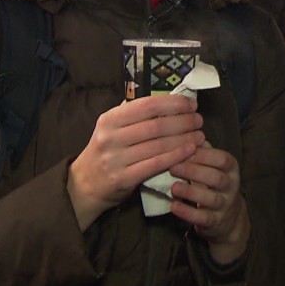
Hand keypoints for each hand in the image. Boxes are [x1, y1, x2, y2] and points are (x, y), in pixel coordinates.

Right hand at [68, 94, 204, 230]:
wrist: (84, 185)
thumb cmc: (106, 152)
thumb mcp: (111, 128)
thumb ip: (134, 115)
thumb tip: (167, 100)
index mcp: (110, 119)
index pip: (148, 105)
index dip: (174, 103)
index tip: (191, 104)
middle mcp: (111, 137)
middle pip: (156, 125)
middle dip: (184, 121)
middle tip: (199, 120)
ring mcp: (116, 158)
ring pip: (159, 145)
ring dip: (184, 138)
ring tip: (200, 135)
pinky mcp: (123, 178)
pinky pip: (156, 164)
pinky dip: (176, 156)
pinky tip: (190, 150)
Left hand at [169, 141, 250, 264]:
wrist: (228, 218)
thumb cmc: (214, 184)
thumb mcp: (212, 165)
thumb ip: (201, 150)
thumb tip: (185, 131)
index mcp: (231, 168)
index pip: (221, 159)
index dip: (202, 155)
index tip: (181, 150)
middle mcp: (231, 186)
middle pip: (216, 178)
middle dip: (194, 171)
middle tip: (172, 167)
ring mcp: (225, 205)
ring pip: (211, 199)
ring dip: (191, 192)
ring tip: (173, 188)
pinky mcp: (215, 222)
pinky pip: (203, 218)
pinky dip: (188, 213)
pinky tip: (174, 206)